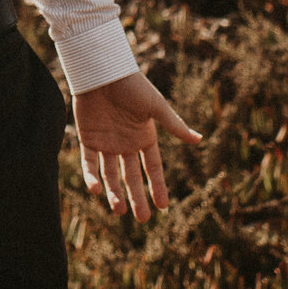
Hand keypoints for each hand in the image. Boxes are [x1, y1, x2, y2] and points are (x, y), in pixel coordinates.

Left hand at [73, 71, 199, 219]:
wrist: (103, 70)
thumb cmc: (132, 85)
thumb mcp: (156, 107)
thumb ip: (173, 126)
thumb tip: (199, 140)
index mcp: (144, 137)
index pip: (153, 168)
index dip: (158, 186)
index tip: (163, 206)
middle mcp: (126, 143)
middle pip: (132, 176)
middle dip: (137, 197)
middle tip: (143, 219)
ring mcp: (107, 142)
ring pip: (111, 174)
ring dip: (115, 192)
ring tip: (119, 210)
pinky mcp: (88, 139)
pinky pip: (90, 163)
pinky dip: (92, 177)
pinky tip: (97, 191)